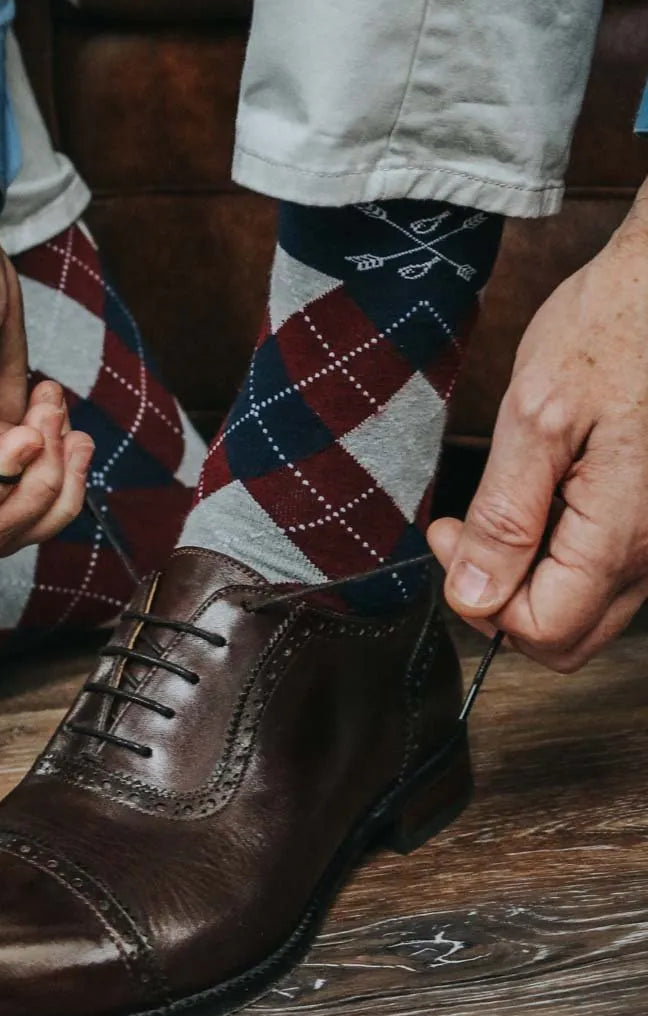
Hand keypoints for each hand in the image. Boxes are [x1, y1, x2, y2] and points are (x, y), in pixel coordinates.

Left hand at [429, 181, 647, 671]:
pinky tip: (539, 496)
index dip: (478, 602)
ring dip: (526, 575)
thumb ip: (504, 517)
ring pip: (586, 606)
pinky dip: (558, 552)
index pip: (542, 632)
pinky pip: (605, 569)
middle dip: (498, 599)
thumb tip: (473, 593)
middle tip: (462, 532)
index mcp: (621, 533)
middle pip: (566, 634)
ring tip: (499, 505)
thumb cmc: (614, 328)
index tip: (447, 538)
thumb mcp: (536, 417)